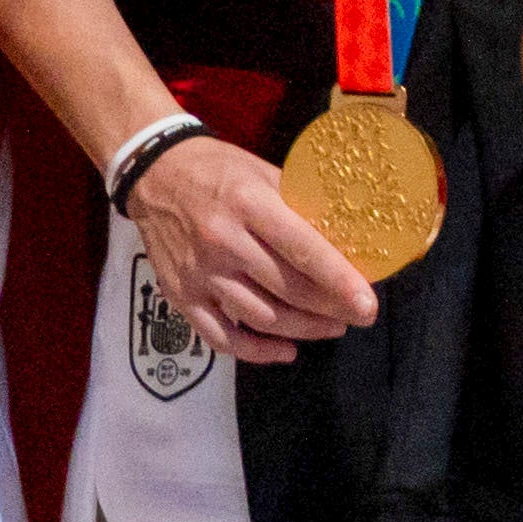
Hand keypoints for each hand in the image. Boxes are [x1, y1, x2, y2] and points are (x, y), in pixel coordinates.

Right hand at [135, 131, 380, 359]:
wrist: (155, 176)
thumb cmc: (220, 170)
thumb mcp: (265, 173)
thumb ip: (301, 205)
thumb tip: (348, 235)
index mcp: (249, 204)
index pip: (302, 249)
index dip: (339, 280)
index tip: (367, 301)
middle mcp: (223, 242)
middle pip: (286, 289)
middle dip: (330, 310)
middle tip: (360, 316)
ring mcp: (199, 274)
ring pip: (260, 317)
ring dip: (302, 329)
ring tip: (332, 327)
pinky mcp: (181, 296)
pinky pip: (221, 337)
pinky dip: (256, 351)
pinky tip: (286, 350)